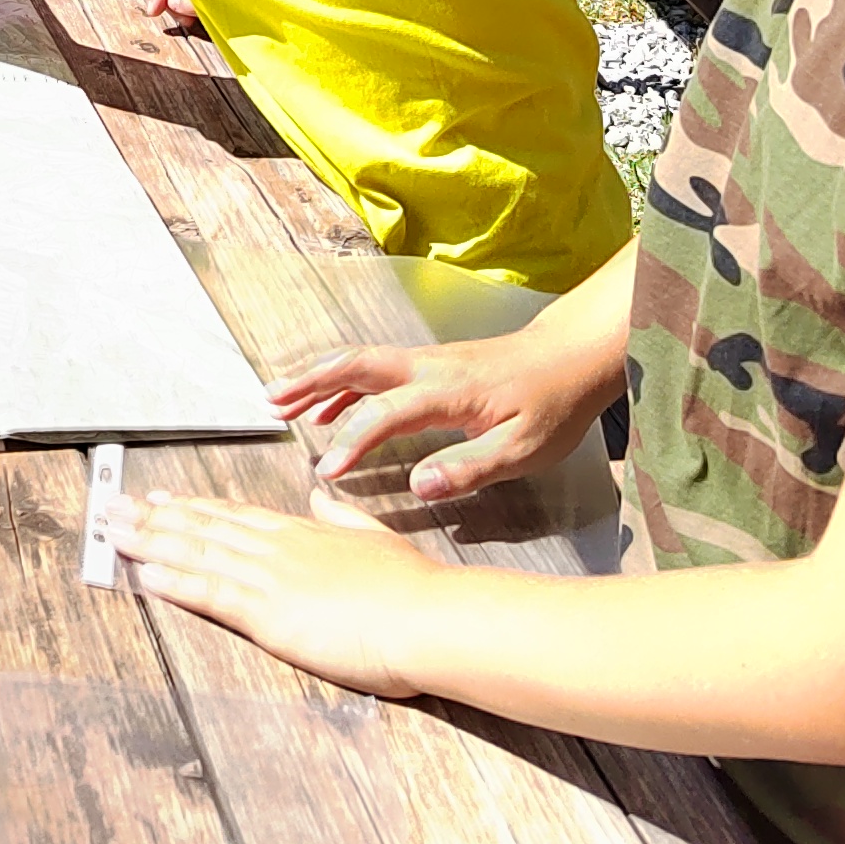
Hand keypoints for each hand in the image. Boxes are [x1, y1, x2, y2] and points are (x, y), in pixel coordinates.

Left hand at [104, 491, 452, 698]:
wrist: (429, 617)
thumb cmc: (413, 588)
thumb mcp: (375, 537)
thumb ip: (343, 516)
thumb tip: (321, 495)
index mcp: (303, 533)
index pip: (235, 516)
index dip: (193, 508)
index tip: (159, 499)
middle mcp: (278, 548)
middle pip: (204, 528)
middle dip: (153, 519)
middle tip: (112, 508)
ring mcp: (270, 578)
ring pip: (197, 553)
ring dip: (149, 543)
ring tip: (112, 533)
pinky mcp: (269, 614)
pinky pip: (209, 593)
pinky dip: (173, 581)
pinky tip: (144, 573)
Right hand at [269, 328, 617, 502]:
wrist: (573, 356)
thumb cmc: (552, 405)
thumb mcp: (523, 449)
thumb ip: (470, 468)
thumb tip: (418, 486)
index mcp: (448, 393)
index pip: (385, 414)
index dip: (352, 442)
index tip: (327, 470)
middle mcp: (428, 368)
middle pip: (356, 366)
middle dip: (309, 382)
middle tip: (271, 402)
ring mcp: (427, 361)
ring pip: (360, 362)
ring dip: (318, 377)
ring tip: (281, 399)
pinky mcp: (431, 365)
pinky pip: (376, 367)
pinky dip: (343, 382)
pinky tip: (330, 406)